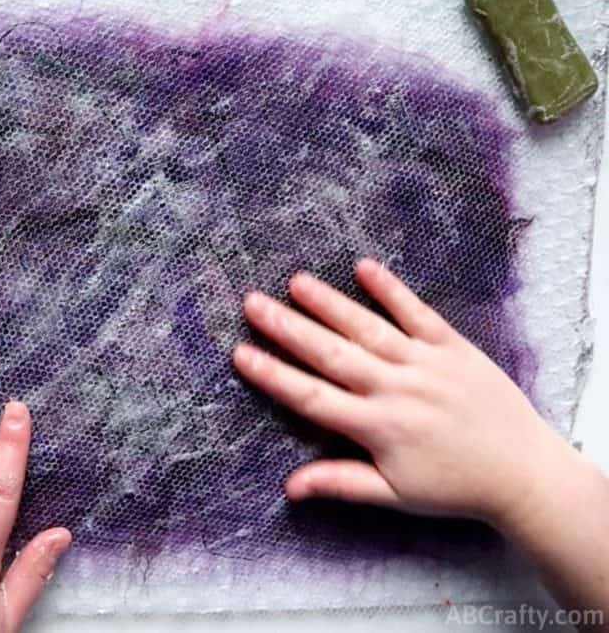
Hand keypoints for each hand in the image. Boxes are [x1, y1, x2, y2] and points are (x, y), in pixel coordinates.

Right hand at [231, 258, 576, 529]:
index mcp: (376, 427)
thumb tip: (289, 487)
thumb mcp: (394, 495)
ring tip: (295, 282)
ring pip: (368, 328)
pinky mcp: (453, 348)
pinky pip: (418, 313)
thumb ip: (341, 483)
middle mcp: (395, 389)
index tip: (241, 353)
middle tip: (253, 302)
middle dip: (288, 327)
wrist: (523, 473)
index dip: (273, 375)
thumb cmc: (453, 488)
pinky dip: (392, 290)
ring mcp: (425, 364)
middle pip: (331, 354)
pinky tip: (363, 268)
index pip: (312, 397)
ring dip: (329, 303)